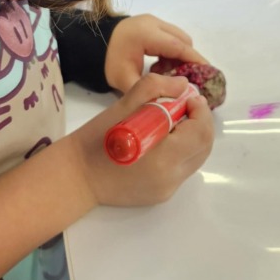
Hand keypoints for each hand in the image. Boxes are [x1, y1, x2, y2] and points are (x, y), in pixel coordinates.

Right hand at [64, 73, 213, 207]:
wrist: (76, 176)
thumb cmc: (95, 139)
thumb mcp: (121, 107)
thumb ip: (154, 88)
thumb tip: (183, 85)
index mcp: (163, 156)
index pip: (200, 131)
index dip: (199, 110)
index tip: (187, 97)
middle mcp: (170, 178)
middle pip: (203, 146)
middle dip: (200, 122)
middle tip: (185, 105)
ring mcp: (167, 189)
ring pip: (196, 158)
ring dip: (192, 136)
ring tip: (174, 120)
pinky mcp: (161, 194)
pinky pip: (182, 169)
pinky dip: (181, 150)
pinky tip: (161, 140)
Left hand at [104, 14, 207, 92]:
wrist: (91, 46)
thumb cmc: (107, 63)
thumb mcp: (126, 81)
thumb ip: (150, 90)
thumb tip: (175, 96)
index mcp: (146, 34)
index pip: (178, 46)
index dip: (195, 60)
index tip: (208, 74)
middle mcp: (152, 23)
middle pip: (182, 40)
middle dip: (187, 60)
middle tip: (184, 81)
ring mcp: (152, 21)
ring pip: (178, 37)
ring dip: (179, 55)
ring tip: (168, 74)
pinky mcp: (150, 23)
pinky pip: (170, 36)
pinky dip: (171, 50)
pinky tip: (161, 66)